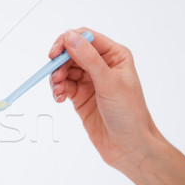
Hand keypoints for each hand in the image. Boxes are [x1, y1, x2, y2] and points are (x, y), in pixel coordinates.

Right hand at [48, 28, 160, 172]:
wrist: (129, 147)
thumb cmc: (129, 115)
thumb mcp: (109, 83)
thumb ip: (88, 58)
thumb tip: (70, 37)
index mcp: (115, 56)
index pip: (86, 38)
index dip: (68, 42)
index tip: (55, 54)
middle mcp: (102, 66)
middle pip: (72, 53)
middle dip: (60, 63)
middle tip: (55, 76)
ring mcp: (90, 81)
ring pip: (64, 70)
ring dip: (56, 78)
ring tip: (58, 91)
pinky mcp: (80, 96)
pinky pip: (63, 86)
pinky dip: (57, 90)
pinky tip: (59, 98)